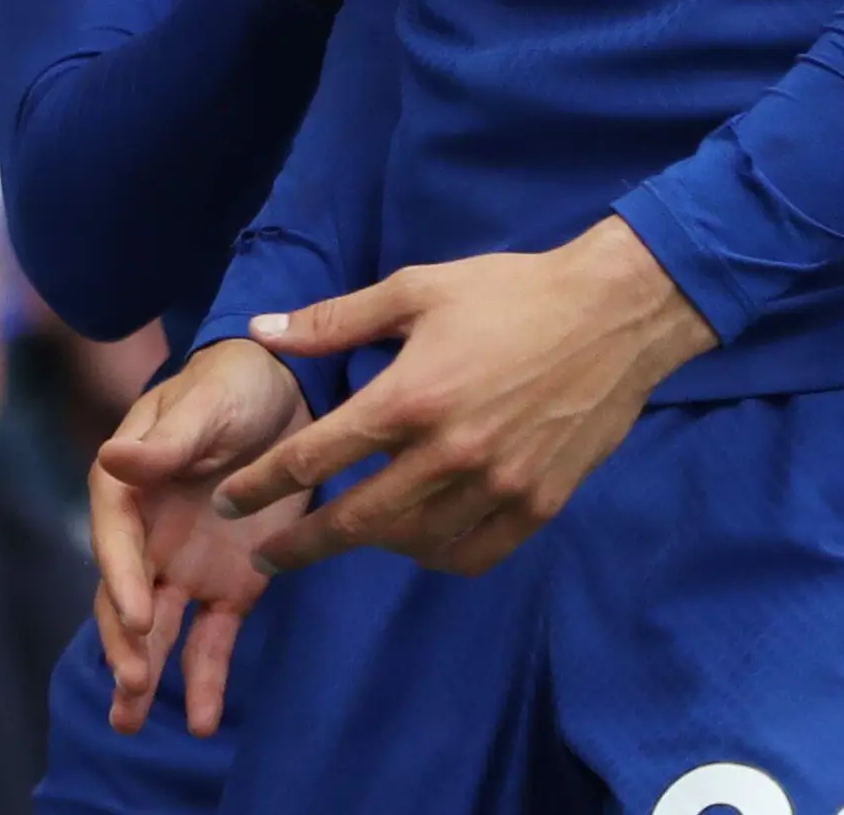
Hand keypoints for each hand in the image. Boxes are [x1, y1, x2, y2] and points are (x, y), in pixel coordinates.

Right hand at [89, 341, 312, 734]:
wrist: (287, 390)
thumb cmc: (234, 384)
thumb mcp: (207, 402)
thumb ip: (167, 441)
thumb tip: (112, 459)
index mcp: (130, 485)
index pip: (116, 538)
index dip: (123, 578)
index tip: (140, 617)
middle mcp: (148, 534)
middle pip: (125, 595)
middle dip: (125, 643)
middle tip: (132, 685)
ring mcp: (185, 565)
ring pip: (158, 629)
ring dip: (144, 673)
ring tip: (130, 723)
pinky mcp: (228, 586)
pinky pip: (211, 639)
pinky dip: (205, 679)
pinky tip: (201, 720)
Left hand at [219, 218, 717, 574]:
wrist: (613, 314)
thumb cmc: (509, 294)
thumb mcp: (417, 289)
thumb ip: (336, 320)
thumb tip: (263, 331)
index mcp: (411, 397)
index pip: (316, 457)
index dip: (262, 485)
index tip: (230, 502)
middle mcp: (449, 454)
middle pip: (356, 520)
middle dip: (301, 543)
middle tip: (265, 555)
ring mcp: (497, 487)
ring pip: (413, 543)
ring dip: (369, 545)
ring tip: (346, 534)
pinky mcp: (537, 506)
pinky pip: (472, 555)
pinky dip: (435, 555)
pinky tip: (418, 538)